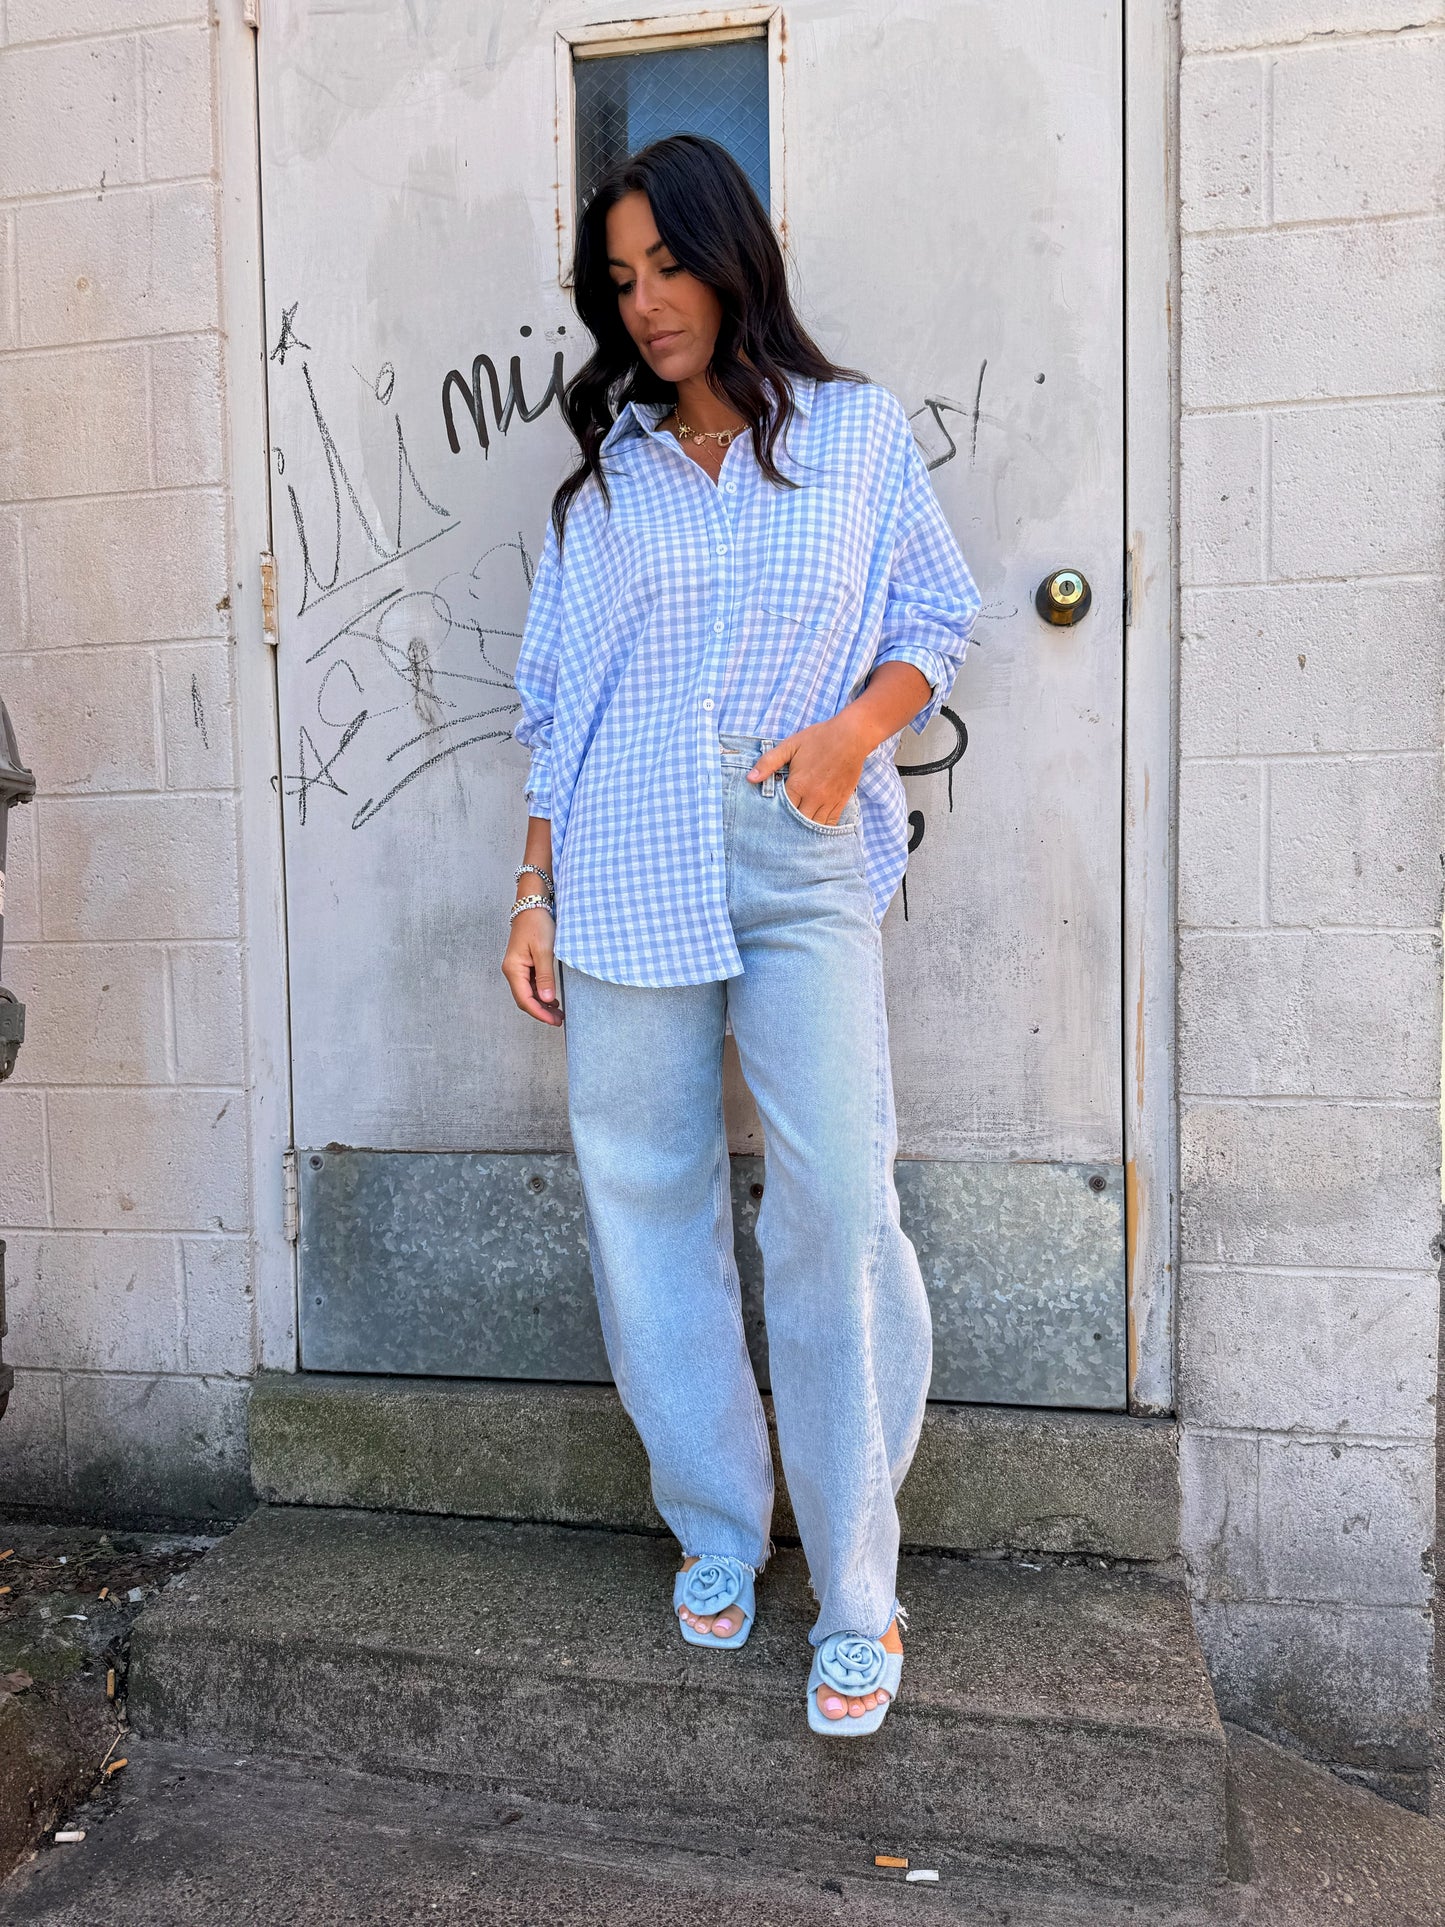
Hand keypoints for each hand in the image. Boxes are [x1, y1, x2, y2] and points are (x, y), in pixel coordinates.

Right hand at [502, 908, 562, 1024]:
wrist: (532, 905)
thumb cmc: (536, 924)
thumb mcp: (544, 951)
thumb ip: (545, 976)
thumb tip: (546, 998)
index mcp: (514, 969)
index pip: (524, 999)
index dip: (539, 1013)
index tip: (553, 1020)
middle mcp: (512, 971)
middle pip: (525, 999)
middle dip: (541, 1012)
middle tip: (559, 1020)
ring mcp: (518, 968)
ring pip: (528, 994)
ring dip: (542, 1004)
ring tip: (558, 1013)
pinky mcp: (524, 965)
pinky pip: (531, 985)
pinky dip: (541, 994)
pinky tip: (552, 998)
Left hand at [747, 711, 869, 823]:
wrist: (852, 736)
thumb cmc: (819, 738)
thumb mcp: (790, 745)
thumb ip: (768, 762)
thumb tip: (750, 778)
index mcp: (798, 785)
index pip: (781, 811)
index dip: (773, 817)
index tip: (766, 821)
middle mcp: (814, 797)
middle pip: (797, 823)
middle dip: (787, 827)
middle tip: (778, 831)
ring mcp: (829, 801)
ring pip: (814, 826)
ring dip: (803, 831)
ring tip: (793, 835)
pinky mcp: (841, 801)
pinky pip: (830, 823)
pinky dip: (820, 829)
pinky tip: (812, 832)